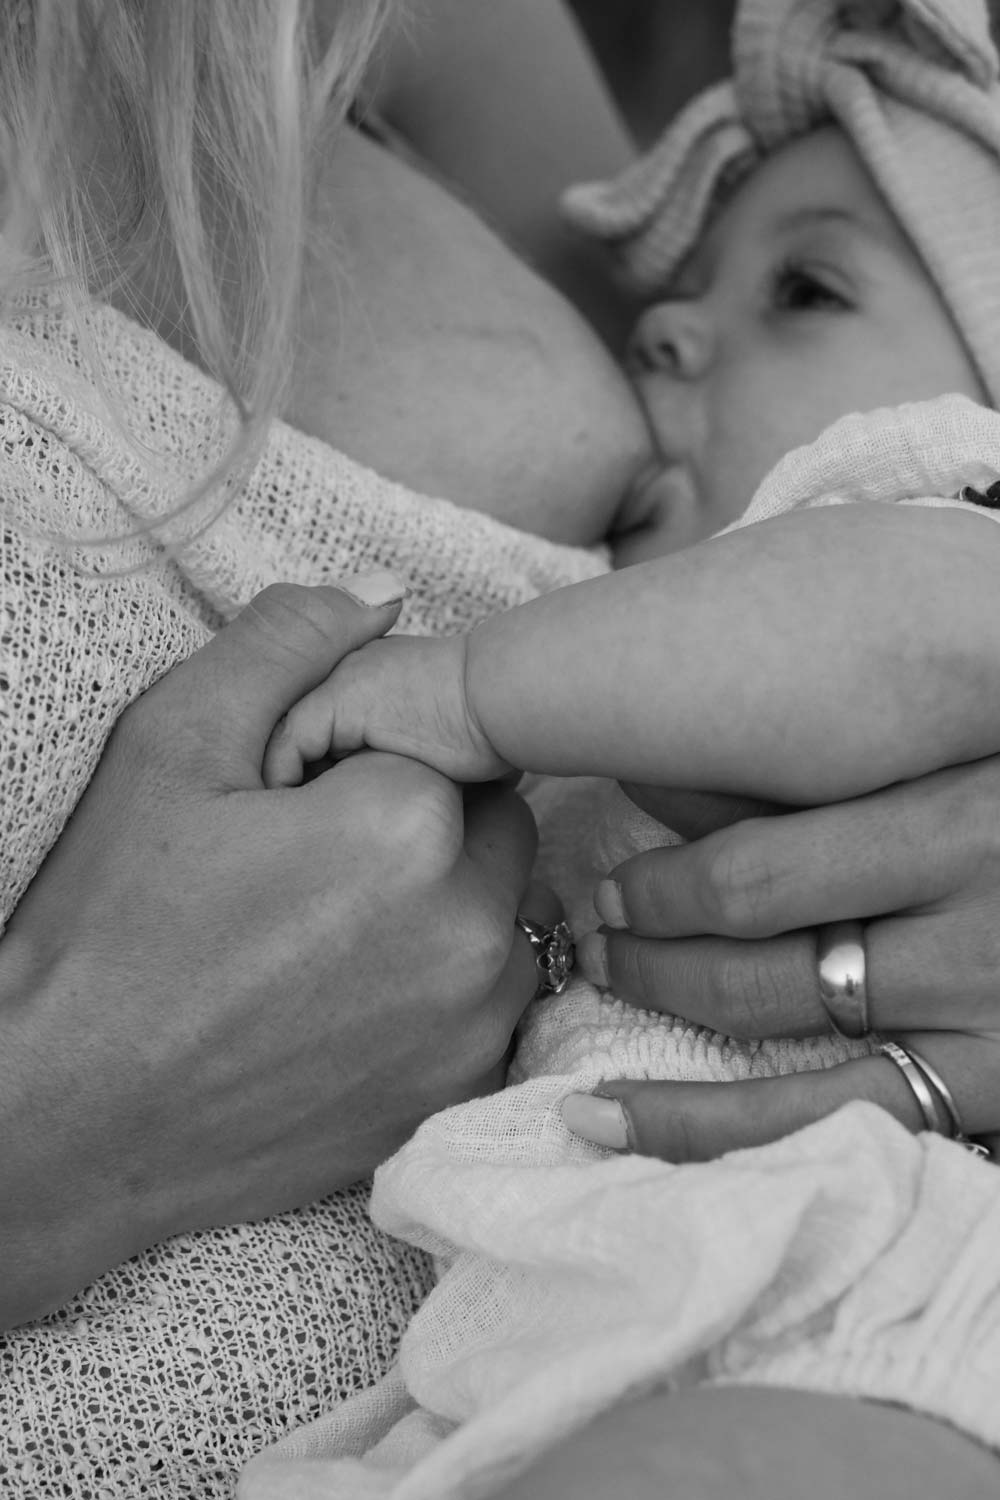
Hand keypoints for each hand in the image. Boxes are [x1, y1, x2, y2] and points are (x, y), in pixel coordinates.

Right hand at [0, 577, 551, 1326]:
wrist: (70, 1122)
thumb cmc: (109, 932)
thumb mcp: (169, 747)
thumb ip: (288, 646)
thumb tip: (384, 596)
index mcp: (407, 825)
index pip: (452, 730)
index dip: (379, 750)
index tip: (306, 790)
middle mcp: (468, 928)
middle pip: (495, 815)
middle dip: (428, 812)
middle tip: (316, 851)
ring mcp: (472, 1024)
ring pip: (501, 904)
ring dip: (443, 894)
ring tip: (325, 926)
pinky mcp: (457, 1091)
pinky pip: (488, 993)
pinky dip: (442, 975)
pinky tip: (345, 990)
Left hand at [562, 762, 999, 1160]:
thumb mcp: (961, 767)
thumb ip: (835, 768)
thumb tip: (667, 771)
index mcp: (969, 810)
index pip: (767, 848)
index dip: (666, 853)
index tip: (617, 845)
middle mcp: (976, 914)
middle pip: (757, 927)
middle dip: (650, 926)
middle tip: (599, 918)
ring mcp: (983, 1013)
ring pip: (771, 1011)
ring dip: (658, 987)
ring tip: (596, 974)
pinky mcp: (991, 1094)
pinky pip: (819, 1119)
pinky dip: (699, 1127)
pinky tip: (603, 1118)